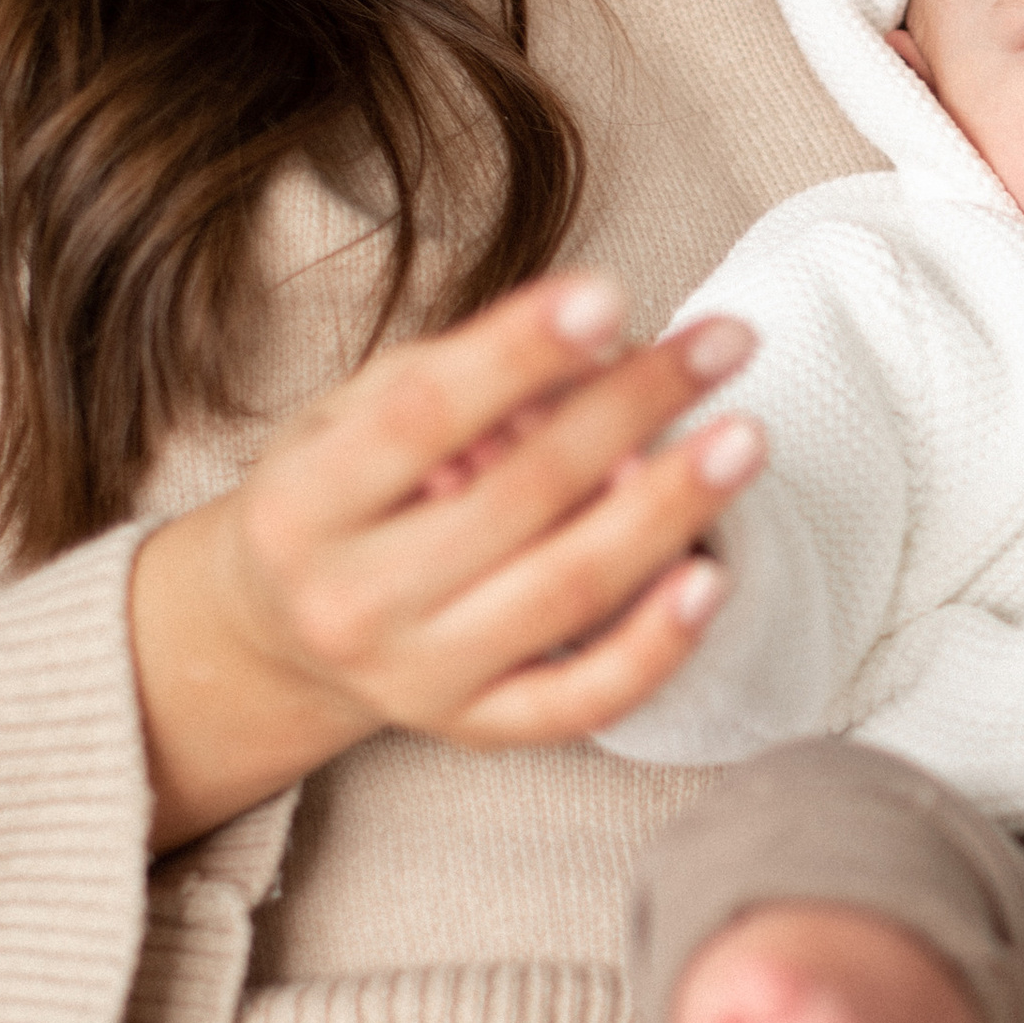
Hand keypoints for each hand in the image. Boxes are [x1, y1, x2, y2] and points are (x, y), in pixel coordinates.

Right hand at [128, 275, 763, 849]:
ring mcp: (415, 678)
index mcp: (301, 504)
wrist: (281, 638)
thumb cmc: (341, 494)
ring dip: (669, 511)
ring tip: (742, 439)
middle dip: (632, 410)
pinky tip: (712, 577)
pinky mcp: (476, 729)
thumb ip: (466, 374)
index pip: (420, 415)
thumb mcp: (355, 410)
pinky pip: (583, 699)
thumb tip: (602, 342)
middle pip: (518, 496)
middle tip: (727, 343)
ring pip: (565, 592)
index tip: (609, 292)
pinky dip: (655, 644)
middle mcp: (351, 601)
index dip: (519, 351)